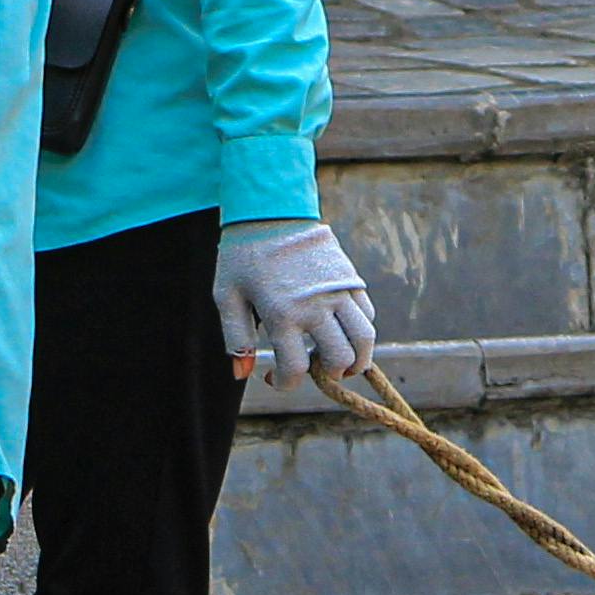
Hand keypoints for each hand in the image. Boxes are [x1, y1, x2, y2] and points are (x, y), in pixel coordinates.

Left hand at [216, 219, 379, 389]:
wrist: (271, 211)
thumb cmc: (242, 255)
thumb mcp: (227, 297)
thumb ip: (236, 338)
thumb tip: (244, 375)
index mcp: (282, 315)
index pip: (296, 370)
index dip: (285, 384)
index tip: (275, 379)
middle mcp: (316, 307)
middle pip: (340, 359)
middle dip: (329, 375)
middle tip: (314, 369)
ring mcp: (338, 292)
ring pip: (365, 340)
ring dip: (357, 359)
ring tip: (342, 362)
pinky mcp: (351, 279)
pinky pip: (367, 315)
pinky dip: (359, 331)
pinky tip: (341, 330)